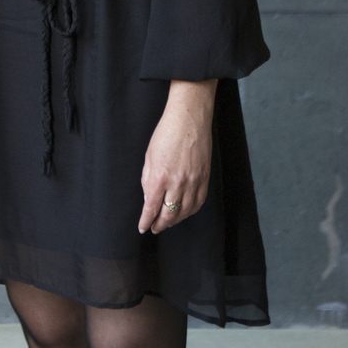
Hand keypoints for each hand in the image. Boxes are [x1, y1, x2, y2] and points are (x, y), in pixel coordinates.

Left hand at [139, 79, 216, 234]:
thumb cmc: (166, 133)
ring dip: (175, 221)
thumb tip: (149, 199)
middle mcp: (178, 183)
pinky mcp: (205, 179)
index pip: (151, 207)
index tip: (142, 227)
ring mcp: (194, 182)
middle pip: (169, 215)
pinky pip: (198, 203)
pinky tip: (184, 212)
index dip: (146, 220)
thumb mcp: (149, 156)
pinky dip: (190, 211)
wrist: (189, 119)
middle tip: (154, 228)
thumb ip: (148, 180)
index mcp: (160, 177)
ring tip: (167, 222)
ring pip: (185, 212)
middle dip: (160, 225)